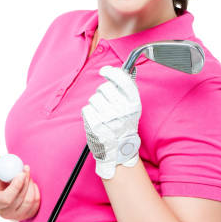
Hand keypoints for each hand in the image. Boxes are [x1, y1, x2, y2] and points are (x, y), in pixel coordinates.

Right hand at [0, 153, 40, 221]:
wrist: (4, 199)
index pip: (7, 199)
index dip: (16, 186)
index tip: (21, 173)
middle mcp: (6, 213)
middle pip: (22, 199)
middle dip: (26, 182)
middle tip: (26, 168)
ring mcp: (18, 216)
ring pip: (31, 200)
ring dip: (31, 185)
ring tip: (26, 176)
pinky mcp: (28, 215)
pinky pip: (36, 202)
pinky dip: (35, 191)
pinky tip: (29, 184)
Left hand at [81, 65, 141, 179]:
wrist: (119, 150)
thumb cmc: (124, 125)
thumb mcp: (131, 108)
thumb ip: (126, 90)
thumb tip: (116, 70)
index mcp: (134, 104)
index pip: (123, 80)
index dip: (112, 72)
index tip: (105, 71)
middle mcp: (123, 110)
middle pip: (105, 88)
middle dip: (102, 92)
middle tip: (105, 101)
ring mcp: (109, 118)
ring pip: (94, 98)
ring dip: (95, 104)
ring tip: (101, 113)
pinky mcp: (96, 126)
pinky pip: (86, 109)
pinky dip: (89, 113)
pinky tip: (96, 119)